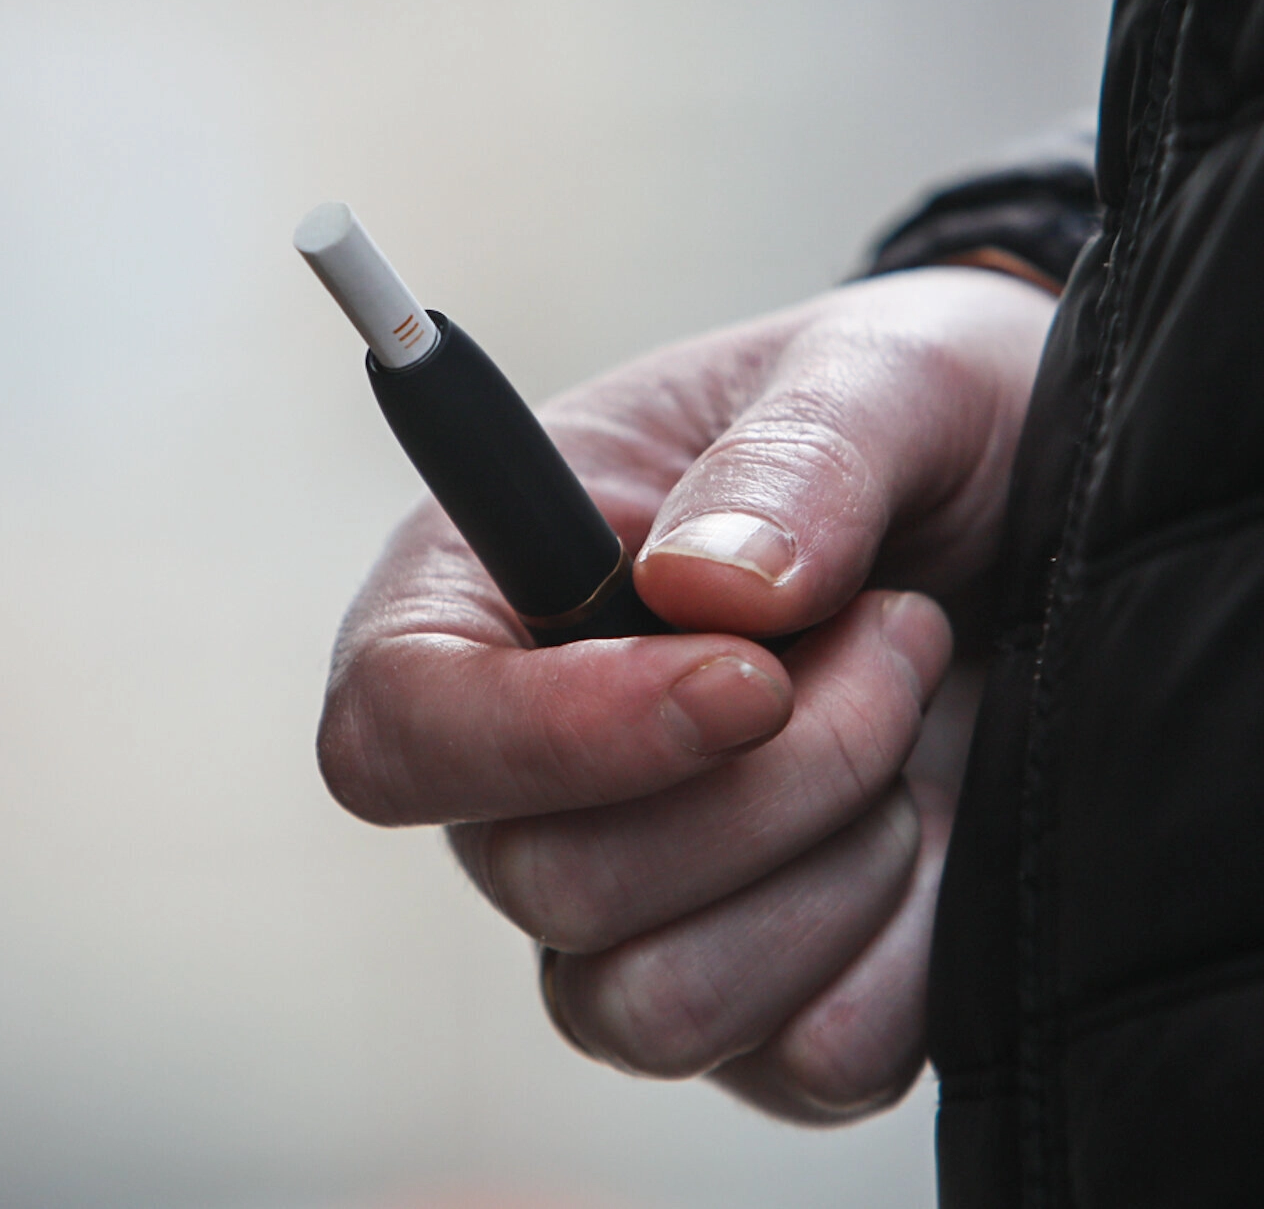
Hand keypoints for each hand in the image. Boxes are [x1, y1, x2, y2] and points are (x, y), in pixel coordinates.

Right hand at [316, 266, 1053, 1121]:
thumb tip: (707, 591)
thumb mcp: (876, 375)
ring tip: (911, 715)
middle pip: (549, 883)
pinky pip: (799, 1060)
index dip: (544, 735)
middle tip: (901, 627)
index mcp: (483, 600)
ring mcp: (629, 906)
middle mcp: (526, 776)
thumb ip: (792, 455)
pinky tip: (936, 833)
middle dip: (775, 774)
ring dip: (831, 863)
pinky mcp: (752, 1001)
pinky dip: (902, 955)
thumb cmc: (907, 425)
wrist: (1041, 516)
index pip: (394, 730)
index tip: (744, 680)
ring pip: (651, 1004)